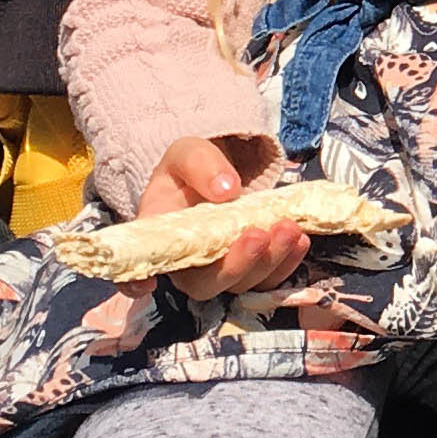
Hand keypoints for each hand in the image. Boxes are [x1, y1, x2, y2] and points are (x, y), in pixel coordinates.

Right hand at [139, 136, 304, 298]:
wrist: (221, 175)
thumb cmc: (192, 169)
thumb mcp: (189, 153)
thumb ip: (201, 165)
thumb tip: (226, 189)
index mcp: (157, 238)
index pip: (137, 271)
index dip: (136, 284)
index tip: (148, 284)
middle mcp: (186, 264)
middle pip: (204, 284)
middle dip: (236, 265)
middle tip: (259, 234)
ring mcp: (221, 270)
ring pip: (242, 284)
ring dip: (270, 262)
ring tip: (290, 229)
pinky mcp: (252, 269)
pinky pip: (270, 278)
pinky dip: (288, 262)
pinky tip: (300, 238)